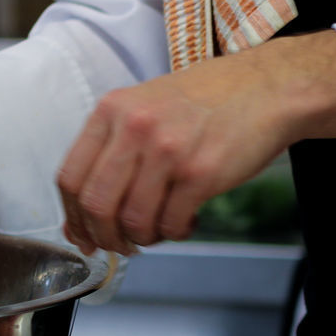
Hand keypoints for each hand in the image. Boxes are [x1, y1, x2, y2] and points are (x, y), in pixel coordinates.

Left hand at [58, 31, 335, 254]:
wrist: (265, 90)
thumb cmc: (208, 100)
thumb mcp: (146, 107)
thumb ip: (114, 150)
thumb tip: (87, 213)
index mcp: (113, 111)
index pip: (71, 177)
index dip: (75, 218)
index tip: (85, 236)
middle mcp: (135, 129)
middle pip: (97, 205)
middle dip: (106, 237)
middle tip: (121, 245)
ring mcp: (167, 152)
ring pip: (134, 220)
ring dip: (145, 237)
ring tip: (161, 229)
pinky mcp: (200, 174)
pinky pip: (172, 223)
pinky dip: (176, 232)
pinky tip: (187, 220)